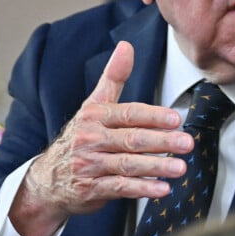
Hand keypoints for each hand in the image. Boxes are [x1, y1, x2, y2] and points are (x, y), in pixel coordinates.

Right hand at [9, 41, 193, 235]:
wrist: (47, 178)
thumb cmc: (80, 136)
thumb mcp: (94, 104)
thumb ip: (114, 76)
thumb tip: (126, 46)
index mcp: (95, 116)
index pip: (128, 114)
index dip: (153, 116)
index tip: (175, 119)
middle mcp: (91, 139)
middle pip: (132, 140)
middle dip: (162, 141)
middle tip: (187, 143)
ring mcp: (90, 166)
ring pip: (128, 165)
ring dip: (157, 166)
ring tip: (180, 167)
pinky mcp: (91, 189)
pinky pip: (120, 189)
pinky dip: (142, 189)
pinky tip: (162, 189)